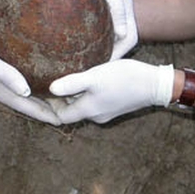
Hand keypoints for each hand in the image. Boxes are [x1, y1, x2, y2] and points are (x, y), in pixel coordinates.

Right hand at [0, 10, 60, 125]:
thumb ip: (4, 74)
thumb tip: (26, 92)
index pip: (22, 105)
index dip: (42, 113)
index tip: (62, 120)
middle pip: (20, 101)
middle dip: (39, 106)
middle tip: (62, 108)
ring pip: (12, 91)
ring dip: (29, 94)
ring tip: (48, 95)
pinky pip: (5, 79)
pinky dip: (18, 81)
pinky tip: (24, 74)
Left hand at [49, 59, 173, 123]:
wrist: (155, 84)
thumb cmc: (125, 79)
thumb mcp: (95, 77)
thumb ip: (73, 83)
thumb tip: (50, 89)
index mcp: (88, 110)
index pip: (60, 117)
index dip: (48, 108)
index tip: (39, 94)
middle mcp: (96, 115)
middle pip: (70, 112)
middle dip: (58, 102)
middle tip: (47, 84)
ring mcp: (107, 111)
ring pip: (83, 106)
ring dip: (73, 96)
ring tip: (65, 79)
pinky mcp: (115, 104)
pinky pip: (94, 101)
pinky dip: (86, 94)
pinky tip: (87, 78)